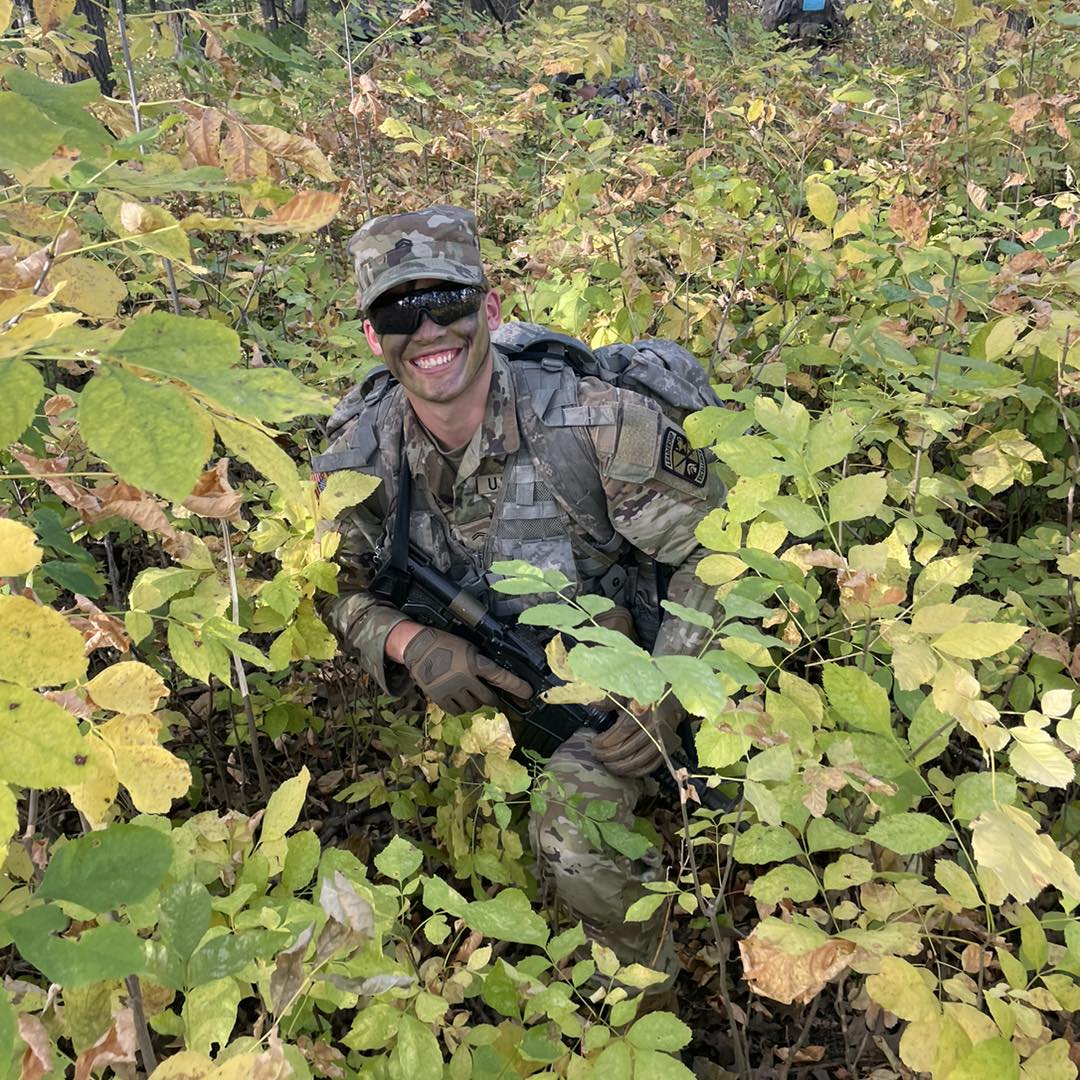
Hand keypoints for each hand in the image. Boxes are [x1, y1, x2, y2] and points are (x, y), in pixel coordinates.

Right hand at [401, 627, 532, 714]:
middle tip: (489, 695)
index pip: (500, 676)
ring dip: (474, 701)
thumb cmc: (445, 643)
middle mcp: (465, 678)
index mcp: (473, 662)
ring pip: (473, 706)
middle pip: (488, 698)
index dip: (516, 686)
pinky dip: (460, 707)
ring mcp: (452, 690)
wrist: (417, 647)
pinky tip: (458, 697)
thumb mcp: (468, 648)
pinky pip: (457, 711)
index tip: (528, 693)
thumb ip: (480, 662)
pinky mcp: (440, 698)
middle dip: (491, 698)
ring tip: (467, 692)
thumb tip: (493, 678)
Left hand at [592, 695, 682, 778]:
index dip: (607, 739)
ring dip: (621, 766)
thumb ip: (610, 699)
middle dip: (610, 755)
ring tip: (607, 764)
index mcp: (645, 710)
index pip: (624, 729)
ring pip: (640, 760)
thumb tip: (593, 704)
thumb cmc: (644, 695)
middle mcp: (656, 726)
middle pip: (630, 747)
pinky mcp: (669, 749)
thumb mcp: (627, 692)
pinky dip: (636, 771)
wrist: (670, 699)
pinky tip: (624, 771)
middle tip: (597, 755)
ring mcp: (664, 739)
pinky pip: (651, 765)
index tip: (594, 743)